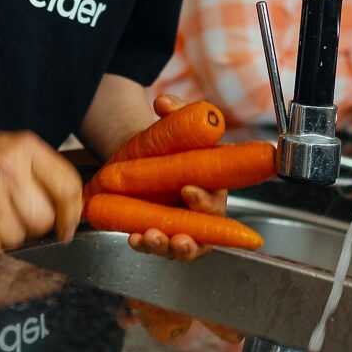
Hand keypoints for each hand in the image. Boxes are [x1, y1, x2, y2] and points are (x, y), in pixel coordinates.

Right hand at [0, 117, 82, 252]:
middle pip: (44, 218)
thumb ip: (42, 174)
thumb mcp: (13, 149)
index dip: (72, 214)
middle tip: (18, 217)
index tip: (66, 227)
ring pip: (19, 237)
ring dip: (10, 237)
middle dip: (36, 227)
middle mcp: (8, 166)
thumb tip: (70, 213)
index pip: (67, 187)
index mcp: (26, 147)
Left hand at [122, 93, 226, 261]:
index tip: (187, 190)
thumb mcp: (175, 124)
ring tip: (151, 238)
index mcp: (214, 184)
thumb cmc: (170, 144)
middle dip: (192, 240)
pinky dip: (146, 245)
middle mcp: (202, 211)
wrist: (143, 158)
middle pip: (205, 233)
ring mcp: (183, 226)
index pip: (217, 199)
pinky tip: (134, 238)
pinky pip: (159, 247)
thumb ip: (175, 111)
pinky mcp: (163, 234)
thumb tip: (163, 103)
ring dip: (168, 248)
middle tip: (177, 237)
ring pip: (183, 247)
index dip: (205, 200)